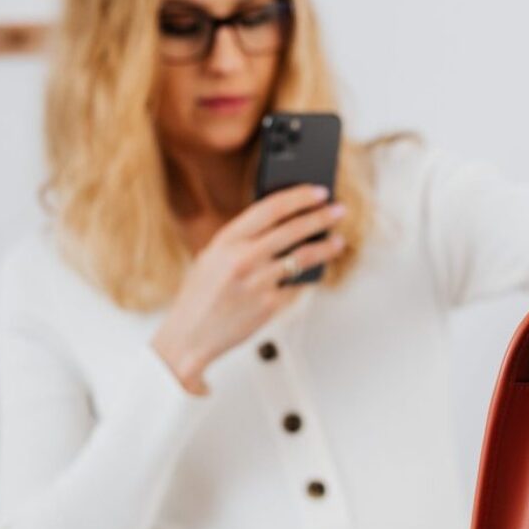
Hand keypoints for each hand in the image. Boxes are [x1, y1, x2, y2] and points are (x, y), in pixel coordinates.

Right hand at [150, 183, 347, 394]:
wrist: (190, 337)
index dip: (298, 197)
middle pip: (293, 229)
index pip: (270, 208)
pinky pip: (297, 285)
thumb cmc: (200, 296)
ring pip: (303, 257)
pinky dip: (310, 275)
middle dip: (321, 217)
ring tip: (338, 241)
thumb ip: (241, 240)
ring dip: (326, 247)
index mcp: (226, 240)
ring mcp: (258, 282)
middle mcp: (242, 258)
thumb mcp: (211, 257)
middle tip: (338, 210)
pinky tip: (319, 270)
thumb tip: (280, 223)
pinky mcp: (269, 305)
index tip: (318, 192)